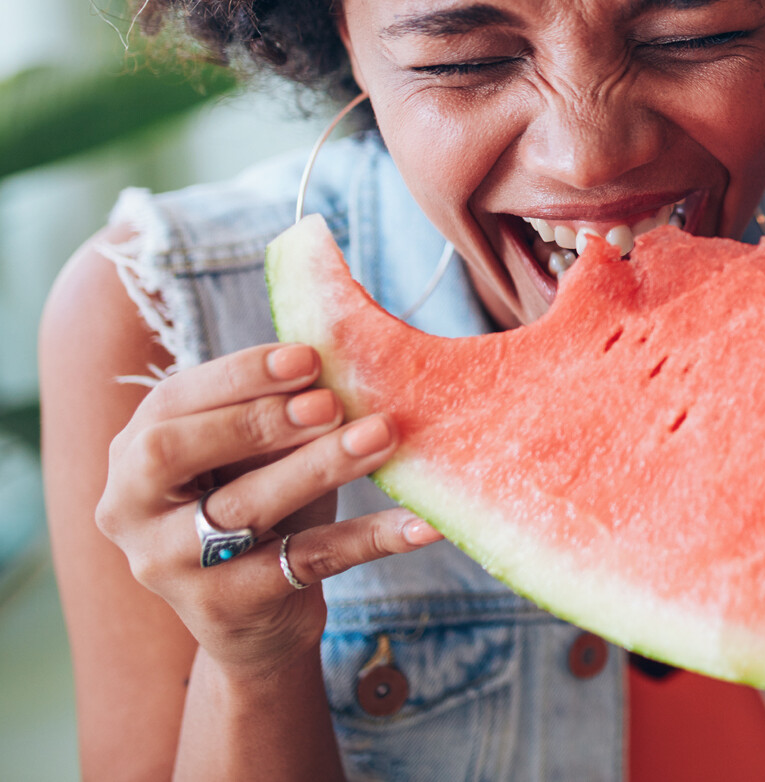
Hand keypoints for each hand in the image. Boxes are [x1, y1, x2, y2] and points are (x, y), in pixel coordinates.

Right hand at [93, 342, 441, 677]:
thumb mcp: (255, 456)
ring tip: (381, 434)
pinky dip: (371, 538)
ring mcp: (172, 565)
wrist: (255, 618)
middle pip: (174, 453)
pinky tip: (423, 522)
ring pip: (242, 509)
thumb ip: (275, 411)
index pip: (170, 402)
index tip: (307, 358)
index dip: (238, 376)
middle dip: (256, 420)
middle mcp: (131, 511)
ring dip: (317, 467)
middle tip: (330, 403)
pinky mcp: (229, 605)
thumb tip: (337, 356)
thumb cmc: (258, 506)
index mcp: (133, 455)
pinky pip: (309, 561)